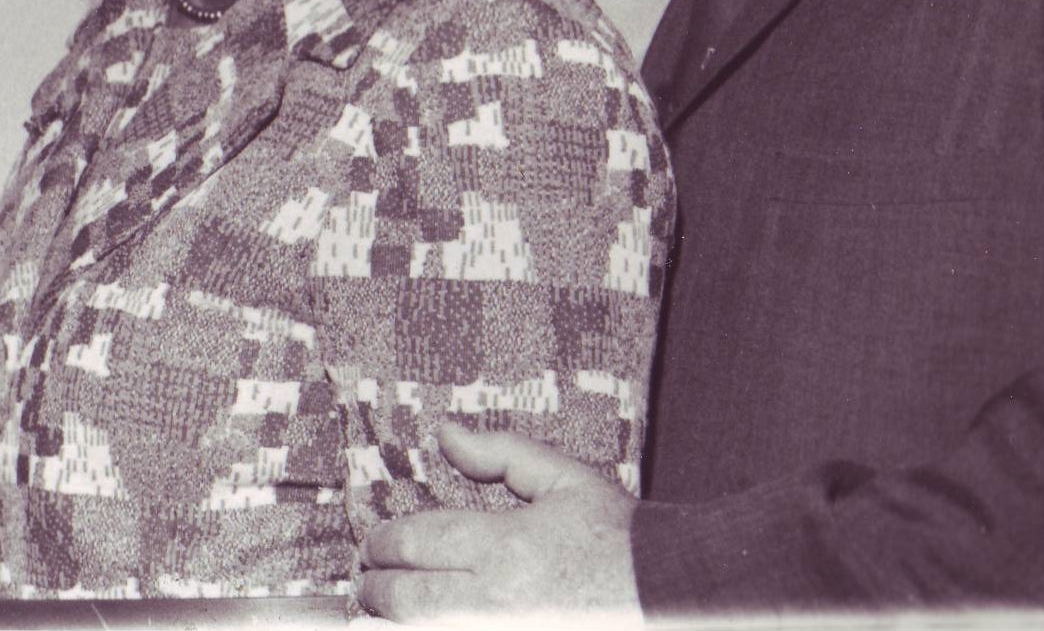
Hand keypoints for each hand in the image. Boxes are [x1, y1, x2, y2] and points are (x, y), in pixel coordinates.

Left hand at [356, 420, 640, 619]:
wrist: (675, 596)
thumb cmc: (618, 541)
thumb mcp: (564, 480)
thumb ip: (499, 454)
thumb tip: (444, 433)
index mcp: (505, 548)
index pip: (415, 543)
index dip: (383, 543)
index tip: (375, 544)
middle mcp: (497, 603)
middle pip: (405, 599)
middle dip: (375, 588)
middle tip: (368, 580)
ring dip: (389, 624)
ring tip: (380, 616)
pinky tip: (421, 628)